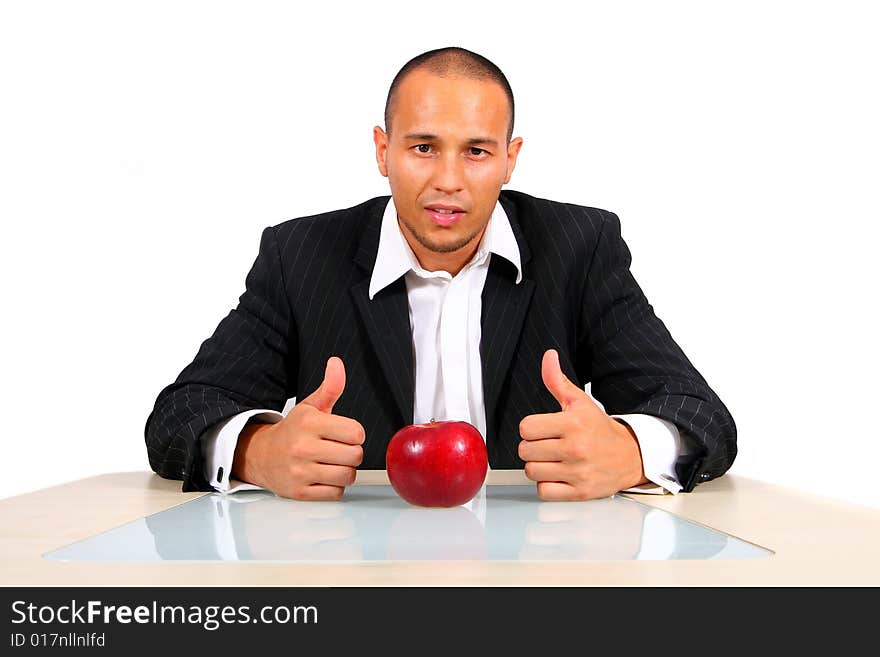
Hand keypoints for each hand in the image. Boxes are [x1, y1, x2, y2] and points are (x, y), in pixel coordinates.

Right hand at [232, 356, 365, 499]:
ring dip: (345, 471)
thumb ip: (329, 387)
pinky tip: (324, 476)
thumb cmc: (292, 431)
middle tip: (339, 449)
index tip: (345, 434)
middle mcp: (303, 447)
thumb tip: (336, 364)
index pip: (356, 433)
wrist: (260, 455)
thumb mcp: (309, 406)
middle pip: (355, 456)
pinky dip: (334, 487)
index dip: (355, 434)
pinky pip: (335, 493)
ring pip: (347, 476)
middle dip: (352, 453)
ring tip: (333, 463)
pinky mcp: (299, 492)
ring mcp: (300, 471)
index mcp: (309, 423)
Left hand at [518, 349, 648, 500]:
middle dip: (532, 447)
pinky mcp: (579, 492)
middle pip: (525, 450)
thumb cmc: (600, 429)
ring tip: (551, 460)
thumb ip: (558, 381)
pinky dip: (546, 485)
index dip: (530, 428)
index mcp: (572, 424)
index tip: (541, 429)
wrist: (631, 456)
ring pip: (531, 471)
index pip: (526, 428)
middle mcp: (575, 448)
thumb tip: (548, 357)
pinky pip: (544, 491)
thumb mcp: (580, 402)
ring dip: (538, 467)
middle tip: (547, 445)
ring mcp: (577, 472)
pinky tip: (556, 476)